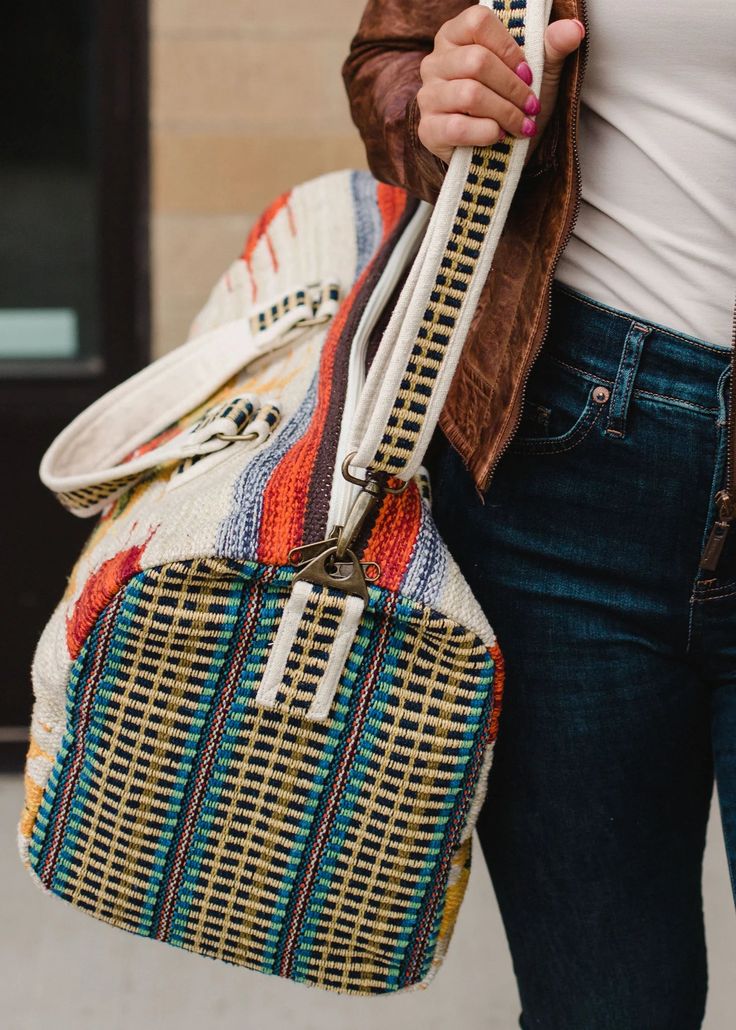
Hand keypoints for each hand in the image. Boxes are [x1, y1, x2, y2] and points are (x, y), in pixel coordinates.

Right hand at [416, 5, 584, 165]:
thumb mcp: (538, 73)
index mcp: (456, 35)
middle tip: (531, 106)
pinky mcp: (428, 130)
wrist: (499, 152)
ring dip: (505, 112)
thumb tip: (574, 29)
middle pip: (476, 61)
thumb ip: (552, 47)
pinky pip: (457, 127)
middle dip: (512, 87)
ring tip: (522, 125)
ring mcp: (428, 96)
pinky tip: (499, 137)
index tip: (527, 72)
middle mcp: (435, 62)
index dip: (509, 47)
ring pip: (469, 94)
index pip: (478, 21)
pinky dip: (486, 133)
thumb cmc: (513, 104)